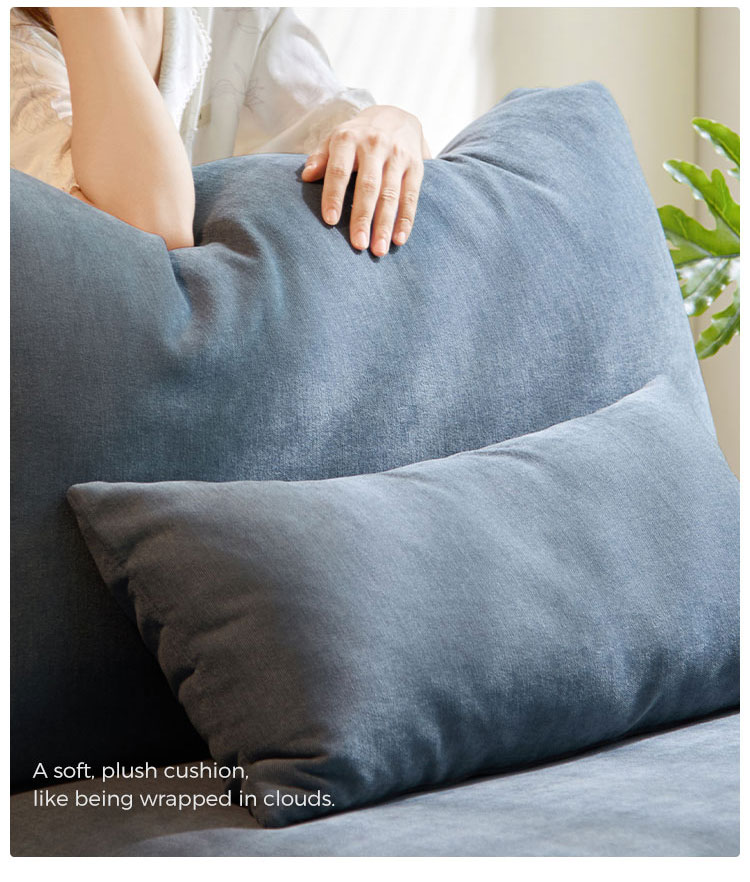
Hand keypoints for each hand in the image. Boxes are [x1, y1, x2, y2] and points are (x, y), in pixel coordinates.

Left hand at [301, 105, 429, 256]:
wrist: (396, 115)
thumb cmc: (357, 136)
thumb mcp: (335, 138)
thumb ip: (321, 157)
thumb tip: (307, 176)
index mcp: (349, 138)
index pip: (339, 170)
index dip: (334, 196)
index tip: (330, 221)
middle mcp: (375, 145)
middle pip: (368, 186)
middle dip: (363, 217)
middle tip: (358, 245)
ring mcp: (398, 156)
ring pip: (391, 194)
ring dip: (385, 224)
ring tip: (379, 250)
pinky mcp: (416, 166)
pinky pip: (411, 196)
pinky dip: (406, 219)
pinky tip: (399, 239)